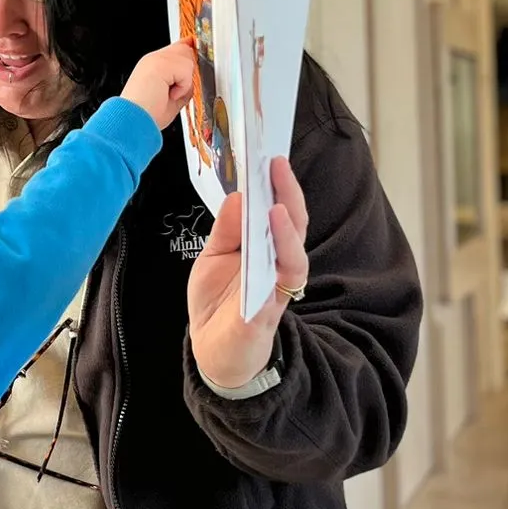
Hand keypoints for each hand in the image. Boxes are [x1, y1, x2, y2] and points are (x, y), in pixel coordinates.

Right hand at [120, 41, 197, 129]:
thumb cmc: (148, 115)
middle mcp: (153, 59)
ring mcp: (156, 59)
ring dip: (184, 83)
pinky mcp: (161, 62)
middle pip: (185, 50)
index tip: (193, 46)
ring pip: (188, 60)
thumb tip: (193, 79)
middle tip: (175, 91)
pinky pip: (187, 69)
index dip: (188, 48)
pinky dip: (183, 86)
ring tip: (169, 94)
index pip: (176, 48)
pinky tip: (169, 93)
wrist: (133, 119)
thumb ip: (183, 85)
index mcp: (153, 66)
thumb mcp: (173, 99)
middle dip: (188, 71)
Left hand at [188, 157, 308, 389]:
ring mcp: (274, 294)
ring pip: (293, 261)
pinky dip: (267, 285)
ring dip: (285, 236)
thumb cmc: (218, 302)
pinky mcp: (261, 321)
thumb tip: (237, 196)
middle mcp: (277, 267)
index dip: (279, 184)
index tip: (270, 155)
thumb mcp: (213, 257)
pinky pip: (269, 302)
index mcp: (266, 248)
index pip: (280, 210)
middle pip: (294, 228)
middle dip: (288, 196)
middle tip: (277, 167)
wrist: (215, 353)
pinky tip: (263, 265)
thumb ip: (226, 230)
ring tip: (276, 210)